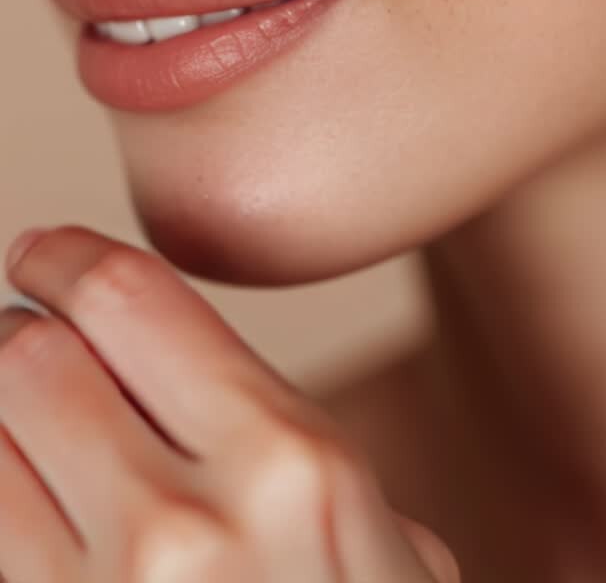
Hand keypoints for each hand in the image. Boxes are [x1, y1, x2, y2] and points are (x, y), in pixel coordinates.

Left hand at [0, 225, 459, 580]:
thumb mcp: (378, 538)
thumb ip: (278, 445)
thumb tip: (152, 373)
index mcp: (288, 462)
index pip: (127, 297)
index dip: (64, 259)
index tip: (42, 258)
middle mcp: (184, 529)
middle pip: (27, 359)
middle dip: (16, 341)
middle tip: (24, 348)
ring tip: (21, 435)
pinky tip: (23, 504)